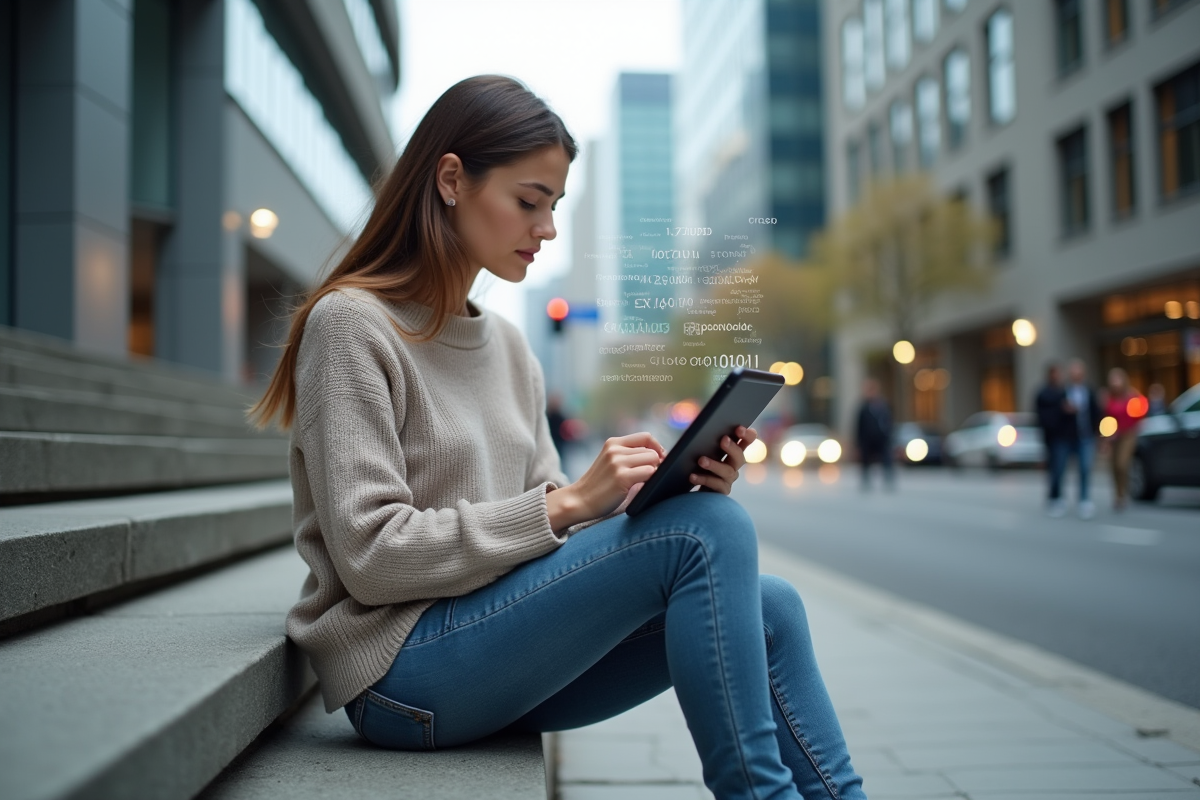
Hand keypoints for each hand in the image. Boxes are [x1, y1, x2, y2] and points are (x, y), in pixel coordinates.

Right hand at [547, 432, 664, 530]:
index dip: (657, 448)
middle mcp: (615, 450)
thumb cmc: (599, 485)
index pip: (646, 437)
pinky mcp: (622, 477)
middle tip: (650, 477)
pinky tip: (643, 487)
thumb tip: (660, 456)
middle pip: (651, 451)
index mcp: (613, 443)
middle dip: (656, 464)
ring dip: (654, 472)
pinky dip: (651, 480)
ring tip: (644, 482)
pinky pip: (650, 472)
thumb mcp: (610, 462)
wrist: (578, 501)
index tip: (659, 460)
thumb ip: (629, 455)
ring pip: (653, 460)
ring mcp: (618, 463)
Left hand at [690, 426, 757, 494]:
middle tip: (723, 439)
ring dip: (714, 465)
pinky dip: (704, 479)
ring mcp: (728, 480)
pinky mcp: (721, 492)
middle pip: (740, 457)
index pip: (745, 441)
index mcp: (731, 451)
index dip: (746, 435)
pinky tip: (692, 476)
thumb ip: (698, 442)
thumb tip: (689, 437)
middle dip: (733, 447)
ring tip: (701, 460)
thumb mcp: (695, 450)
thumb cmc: (692, 463)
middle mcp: (733, 466)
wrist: (687, 487)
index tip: (739, 428)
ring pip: (727, 472)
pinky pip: (716, 485)